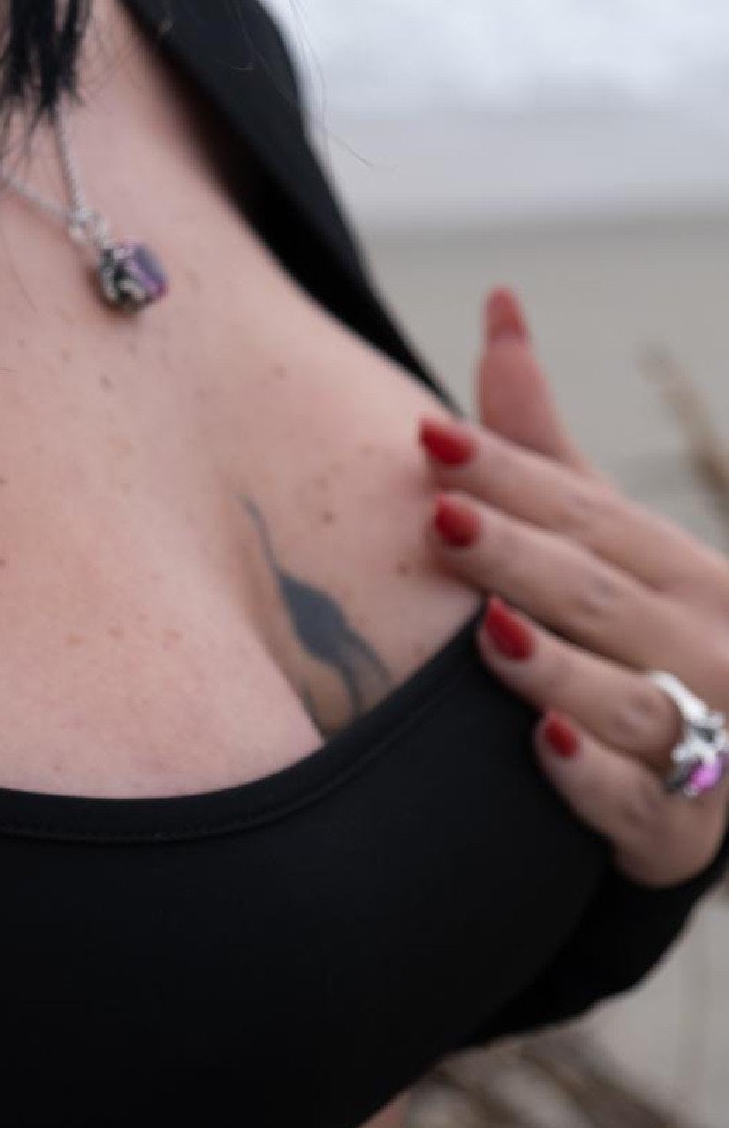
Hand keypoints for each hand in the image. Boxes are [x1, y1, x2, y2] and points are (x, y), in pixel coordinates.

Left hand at [418, 288, 728, 888]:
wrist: (722, 766)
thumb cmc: (630, 630)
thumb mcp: (599, 534)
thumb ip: (538, 443)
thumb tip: (497, 302)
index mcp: (676, 566)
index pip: (583, 512)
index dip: (508, 477)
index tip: (428, 441)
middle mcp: (700, 640)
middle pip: (598, 594)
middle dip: (521, 559)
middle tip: (442, 523)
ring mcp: (706, 735)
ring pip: (629, 697)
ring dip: (557, 666)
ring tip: (490, 632)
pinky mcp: (679, 826)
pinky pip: (639, 802)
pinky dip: (594, 776)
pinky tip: (547, 744)